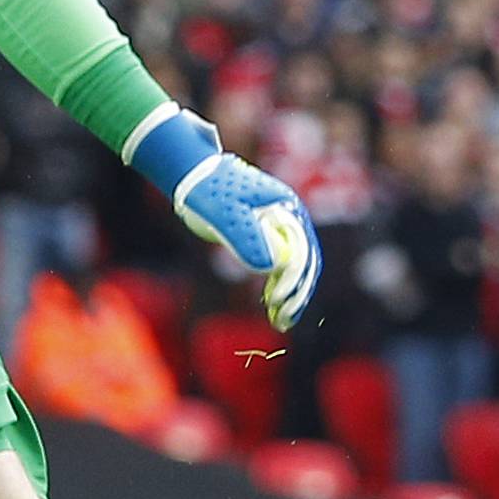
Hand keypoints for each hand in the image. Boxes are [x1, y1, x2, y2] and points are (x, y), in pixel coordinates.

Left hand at [126, 103, 323, 330]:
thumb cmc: (206, 190)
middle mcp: (290, 218)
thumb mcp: (224, 214)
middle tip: (284, 320)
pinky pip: (280, 267)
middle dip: (297, 294)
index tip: (279, 301)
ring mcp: (280, 228)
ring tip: (280, 321)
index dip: (293, 279)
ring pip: (295, 268)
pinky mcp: (266, 237)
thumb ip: (246, 237)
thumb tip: (271, 267)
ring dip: (290, 296)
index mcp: (287, 207)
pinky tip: (270, 306)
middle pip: (305, 262)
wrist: (192, 176)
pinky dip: (277, 288)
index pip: (302, 250)